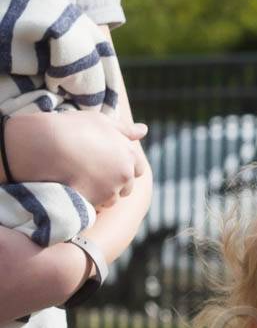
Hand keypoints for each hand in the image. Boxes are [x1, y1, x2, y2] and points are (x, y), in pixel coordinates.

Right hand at [7, 110, 147, 207]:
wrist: (41, 145)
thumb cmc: (70, 128)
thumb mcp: (99, 121)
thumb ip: (124, 129)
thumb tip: (144, 130)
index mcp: (129, 154)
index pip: (138, 168)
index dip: (123, 166)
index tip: (107, 162)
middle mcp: (125, 174)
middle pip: (127, 186)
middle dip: (115, 182)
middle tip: (91, 171)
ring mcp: (111, 189)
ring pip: (112, 199)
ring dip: (102, 193)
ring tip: (80, 179)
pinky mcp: (95, 202)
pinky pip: (97, 207)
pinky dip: (89, 201)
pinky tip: (75, 189)